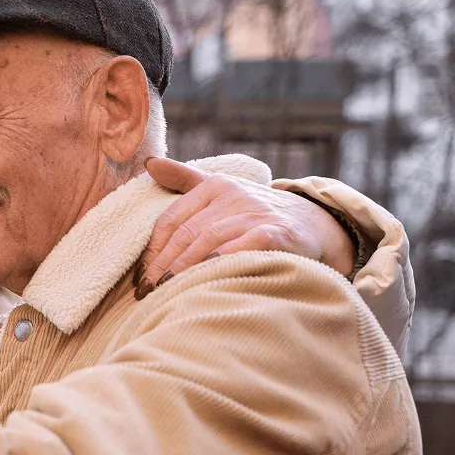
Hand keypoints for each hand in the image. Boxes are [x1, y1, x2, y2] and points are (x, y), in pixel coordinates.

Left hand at [139, 157, 356, 296]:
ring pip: (209, 240)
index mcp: (214, 186)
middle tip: (147, 289)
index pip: (172, 218)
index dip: (153, 248)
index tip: (139, 275)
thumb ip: (185, 178)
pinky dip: (220, 263)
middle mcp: (234, 195)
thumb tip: (149, 164)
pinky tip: (203, 281)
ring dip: (184, 268)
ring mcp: (256, 213)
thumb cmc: (255, 212)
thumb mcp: (221, 190)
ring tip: (166, 290)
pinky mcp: (277, 232)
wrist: (315, 223)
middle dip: (163, 264)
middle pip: (187, 232)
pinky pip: (242, 248)